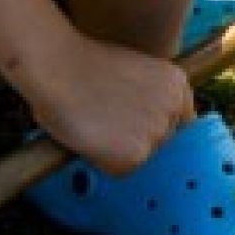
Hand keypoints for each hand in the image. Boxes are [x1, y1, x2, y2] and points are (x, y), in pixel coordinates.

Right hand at [22, 32, 195, 175]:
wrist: (56, 68)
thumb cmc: (83, 65)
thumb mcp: (135, 69)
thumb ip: (150, 94)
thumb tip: (146, 118)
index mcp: (177, 83)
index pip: (177, 119)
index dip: (151, 122)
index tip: (132, 121)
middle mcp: (174, 108)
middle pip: (161, 139)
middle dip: (136, 135)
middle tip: (105, 120)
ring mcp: (158, 133)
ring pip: (141, 155)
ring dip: (119, 148)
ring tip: (95, 124)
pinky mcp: (136, 156)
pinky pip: (120, 170)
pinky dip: (103, 161)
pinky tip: (89, 137)